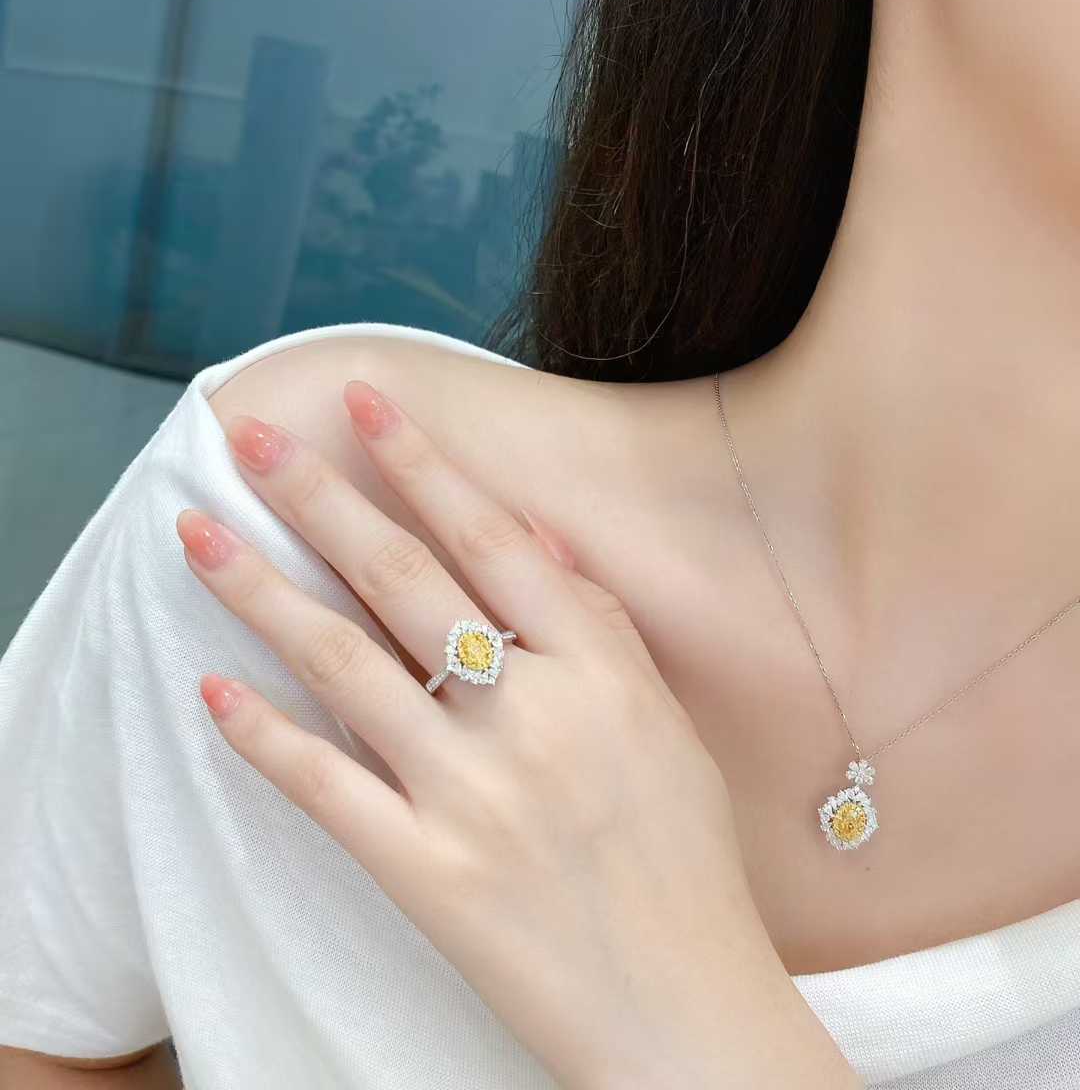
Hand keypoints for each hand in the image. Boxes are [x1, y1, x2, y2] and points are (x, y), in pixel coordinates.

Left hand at [176, 380, 857, 1088]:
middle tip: (249, 436)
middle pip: (403, 580)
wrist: (683, 1013)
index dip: (423, 464)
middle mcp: (534, 718)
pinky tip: (210, 686)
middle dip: (319, 495)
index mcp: (600, 673)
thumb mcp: (666, 725)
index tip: (365, 402)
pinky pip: (328, 788)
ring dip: (262, 591)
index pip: (492, 540)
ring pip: (345, 666)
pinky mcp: (427, 874)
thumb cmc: (685, 862)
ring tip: (198, 533)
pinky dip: (264, 736)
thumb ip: (603, 625)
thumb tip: (534, 532)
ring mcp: (474, 797)